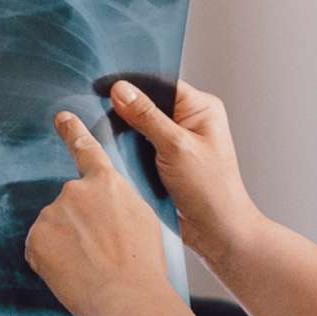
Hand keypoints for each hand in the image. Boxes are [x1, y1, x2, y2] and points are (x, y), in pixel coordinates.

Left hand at [27, 112, 179, 315]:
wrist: (127, 297)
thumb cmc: (143, 265)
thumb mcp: (143, 220)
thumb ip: (119, 204)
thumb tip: (107, 210)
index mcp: (107, 183)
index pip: (86, 150)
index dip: (73, 132)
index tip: (62, 118)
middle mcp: (75, 190)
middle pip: (69, 205)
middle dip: (77, 227)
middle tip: (98, 255)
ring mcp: (53, 213)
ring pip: (53, 229)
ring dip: (64, 246)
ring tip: (90, 269)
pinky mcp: (36, 238)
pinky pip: (39, 250)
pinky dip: (50, 263)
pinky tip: (72, 274)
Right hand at [106, 79, 260, 263]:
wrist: (218, 232)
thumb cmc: (211, 190)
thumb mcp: (176, 147)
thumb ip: (147, 117)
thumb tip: (121, 90)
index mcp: (201, 108)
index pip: (160, 83)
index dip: (132, 85)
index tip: (102, 88)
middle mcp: (190, 120)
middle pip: (149, 104)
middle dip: (125, 110)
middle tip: (98, 114)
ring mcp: (178, 142)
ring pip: (142, 127)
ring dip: (125, 133)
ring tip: (103, 134)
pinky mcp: (167, 162)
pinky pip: (142, 148)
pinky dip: (128, 151)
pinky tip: (113, 154)